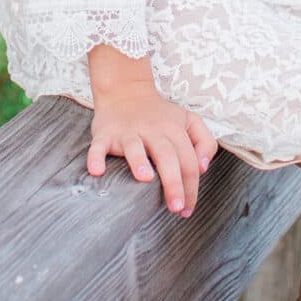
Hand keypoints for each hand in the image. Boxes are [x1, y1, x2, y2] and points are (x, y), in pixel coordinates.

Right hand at [87, 87, 219, 216]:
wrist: (125, 90)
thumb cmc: (160, 115)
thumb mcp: (189, 120)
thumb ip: (205, 142)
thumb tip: (203, 168)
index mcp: (174, 130)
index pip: (188, 161)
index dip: (191, 187)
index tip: (187, 209)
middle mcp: (152, 130)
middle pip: (167, 156)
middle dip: (173, 182)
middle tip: (176, 207)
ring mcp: (127, 131)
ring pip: (134, 146)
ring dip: (139, 162)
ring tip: (145, 178)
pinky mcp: (105, 133)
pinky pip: (99, 145)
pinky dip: (96, 157)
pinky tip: (97, 171)